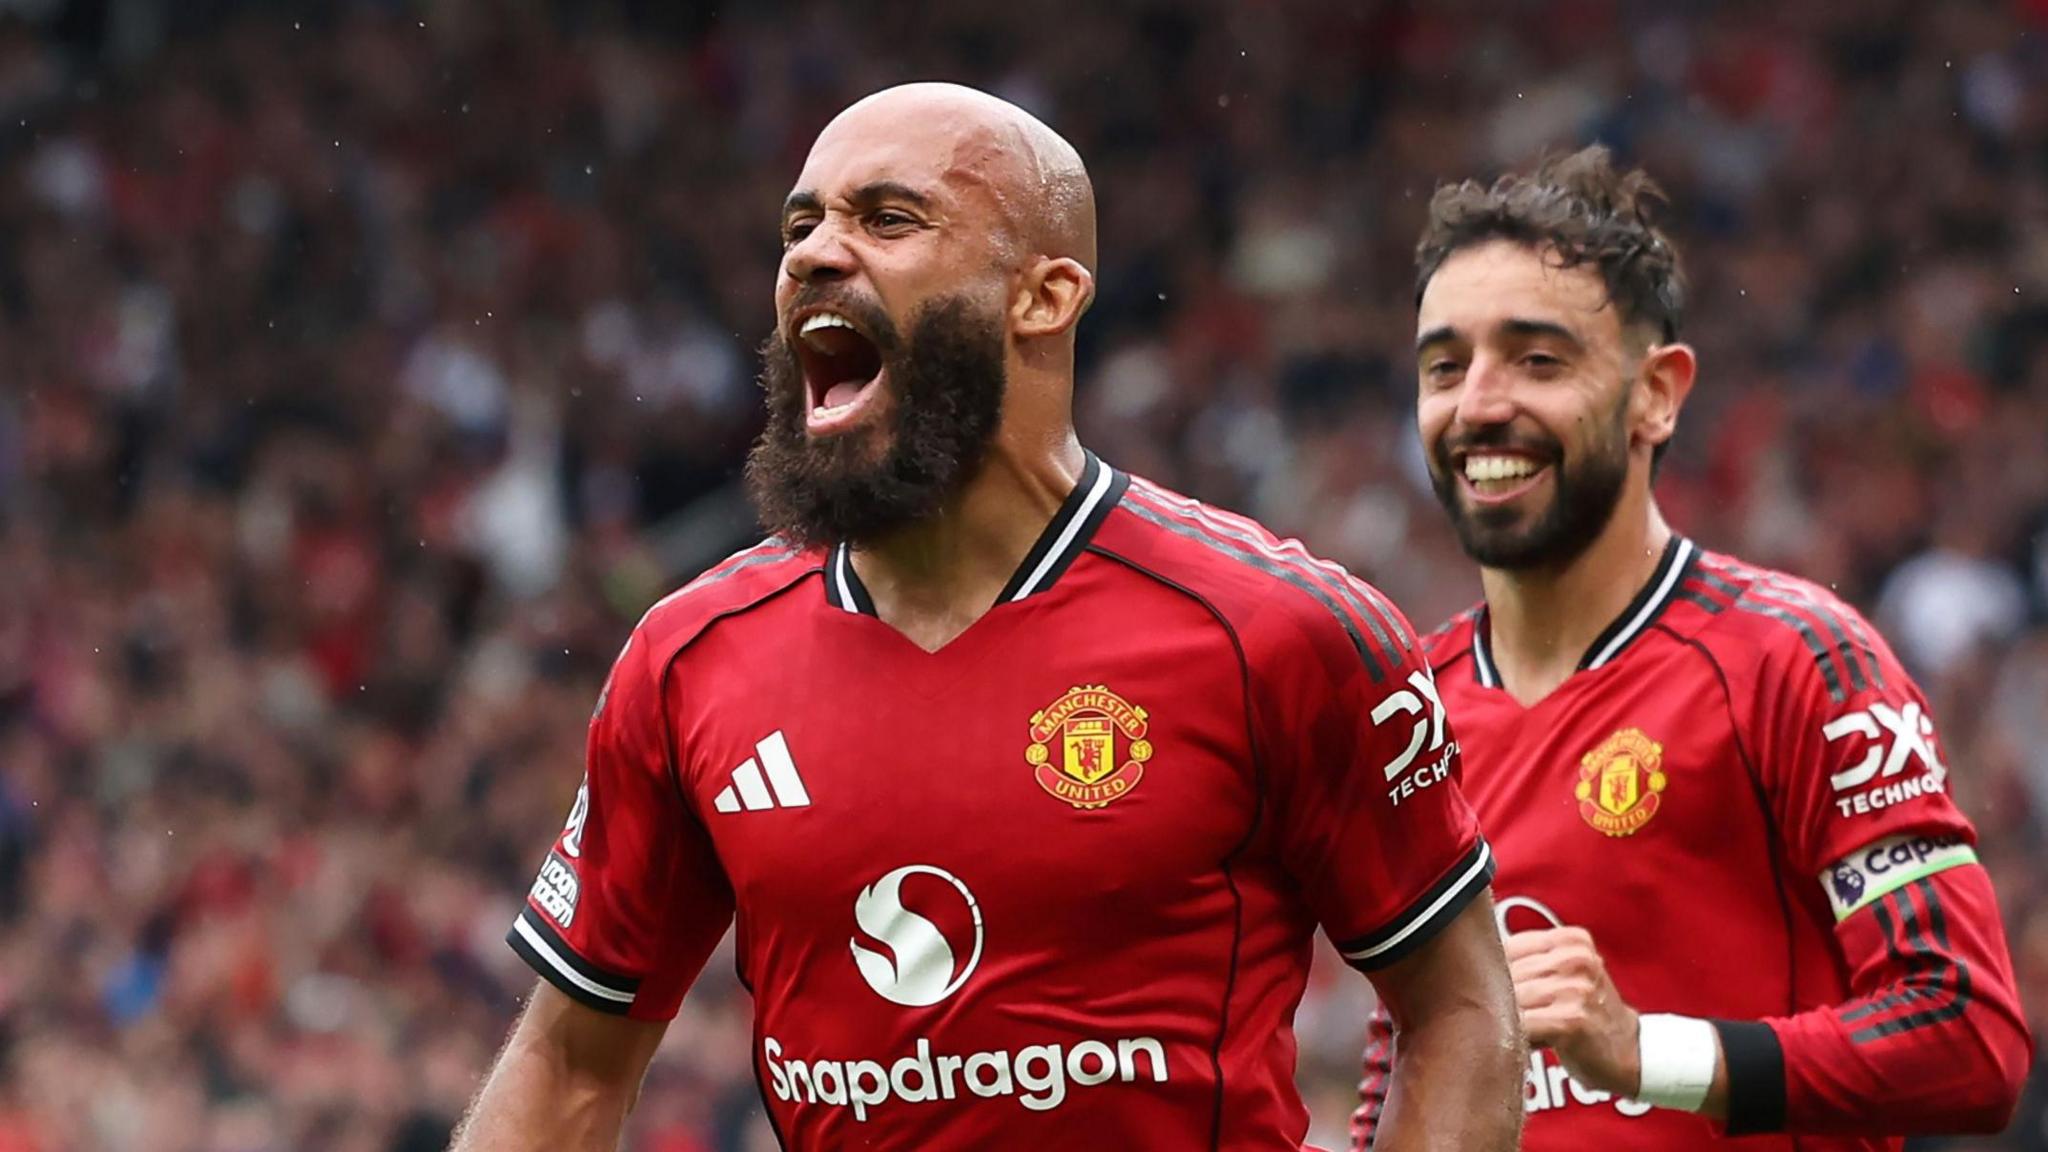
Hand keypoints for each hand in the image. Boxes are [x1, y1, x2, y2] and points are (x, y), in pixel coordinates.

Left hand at [1506, 926, 1639, 1097]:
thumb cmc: (1587, 1014)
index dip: (1493, 972)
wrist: (1629, 1053)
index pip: (1508, 946)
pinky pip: (1522, 1025)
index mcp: (1572, 940)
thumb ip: (1530, 960)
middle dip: (1498, 998)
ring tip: (1522, 1029)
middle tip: (1506, 1015)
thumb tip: (1471, 956)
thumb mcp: (1566, 973)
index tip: (1490, 987)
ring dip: (1508, 1019)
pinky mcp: (1571, 1020)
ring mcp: (1576, 989)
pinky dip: (1517, 1036)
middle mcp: (1576, 959)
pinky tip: (1528, 1041)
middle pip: (1507, 973)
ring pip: (1511, 999)